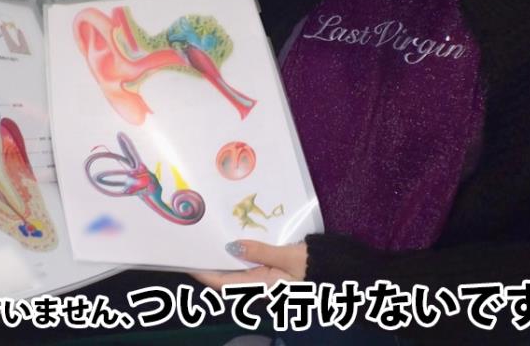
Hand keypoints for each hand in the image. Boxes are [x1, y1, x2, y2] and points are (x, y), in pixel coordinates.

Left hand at [191, 240, 307, 289]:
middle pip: (227, 279)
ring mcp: (266, 281)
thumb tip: (232, 246)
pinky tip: (235, 242)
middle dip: (210, 265)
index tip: (188, 262)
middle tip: (196, 246)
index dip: (204, 274)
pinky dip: (239, 256)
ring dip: (224, 260)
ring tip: (211, 242)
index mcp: (261, 287)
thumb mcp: (288, 257)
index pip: (223, 284)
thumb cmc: (316, 266)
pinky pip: (250, 266)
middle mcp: (260, 287)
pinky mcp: (272, 273)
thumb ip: (260, 251)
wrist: (341, 273)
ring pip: (237, 272)